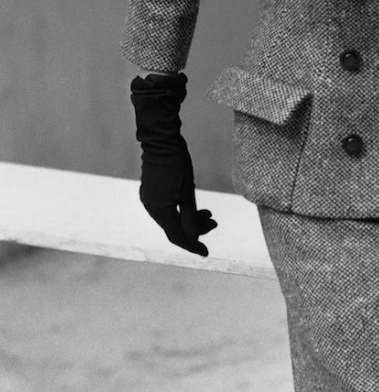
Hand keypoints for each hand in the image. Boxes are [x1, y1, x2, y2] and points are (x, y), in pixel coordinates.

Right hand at [131, 72, 216, 255]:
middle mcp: (151, 208)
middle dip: (195, 229)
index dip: (193, 246)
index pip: (177, 236)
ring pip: (172, 218)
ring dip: (190, 219)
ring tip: (209, 214)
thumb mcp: (188, 190)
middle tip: (215, 223)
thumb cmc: (177, 162)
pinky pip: (168, 209)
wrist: (161, 139)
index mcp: (159, 210)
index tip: (207, 253)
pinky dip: (182, 211)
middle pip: (175, 228)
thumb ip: (190, 215)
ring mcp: (149, 200)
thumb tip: (193, 238)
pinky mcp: (152, 192)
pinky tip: (195, 207)